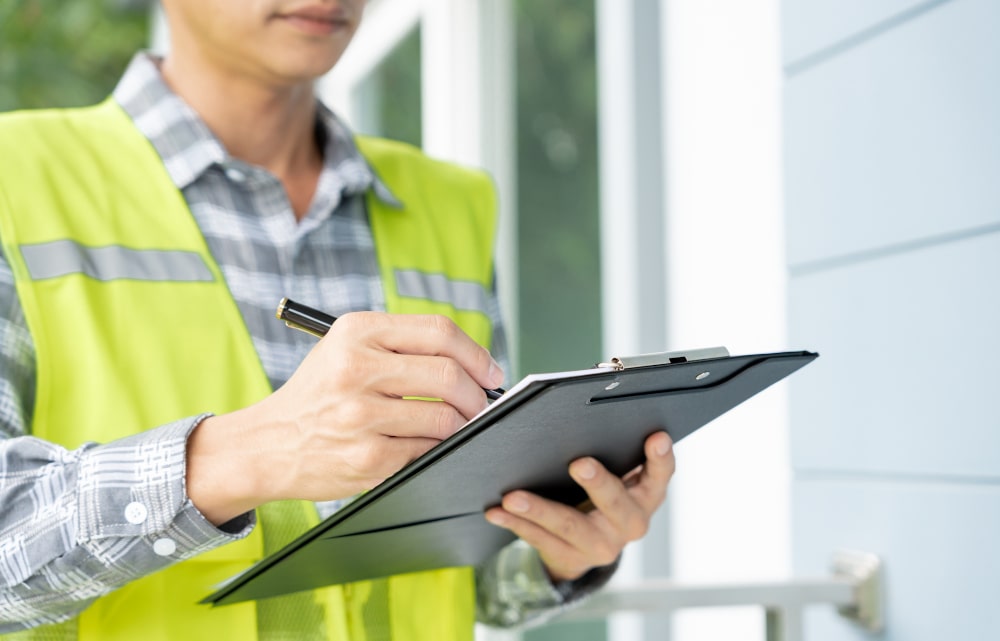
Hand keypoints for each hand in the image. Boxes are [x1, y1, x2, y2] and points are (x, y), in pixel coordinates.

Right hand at [187, 312, 503, 524]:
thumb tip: (474, 363)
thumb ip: (401, 346)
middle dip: (477, 394)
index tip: (491, 371)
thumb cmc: (318, 395)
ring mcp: (361, 416)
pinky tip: (428, 445)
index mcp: (356, 332)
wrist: (267, 444)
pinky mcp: (367, 457)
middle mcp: (356, 369)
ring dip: (462, 425)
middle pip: (448, 375)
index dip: (476, 353)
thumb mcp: (346, 350)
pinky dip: (437, 449)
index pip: (438, 332)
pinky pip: (426, 450)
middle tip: (482, 404)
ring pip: (444, 418)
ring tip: (456, 425)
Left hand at [485, 431, 674, 581]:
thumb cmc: (601, 495)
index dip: (660, 458)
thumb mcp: (618, 477)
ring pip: (569, 526)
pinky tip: (496, 511)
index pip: (661, 475)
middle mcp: (630, 523)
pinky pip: (540, 539)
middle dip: (598, 483)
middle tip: (578, 463)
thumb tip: (582, 416)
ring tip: (513, 497)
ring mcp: (601, 545)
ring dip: (539, 510)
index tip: (656, 436)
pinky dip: (516, 524)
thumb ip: (612, 451)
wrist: (586, 547)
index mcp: (646, 495)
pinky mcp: (572, 559)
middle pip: (616, 504)